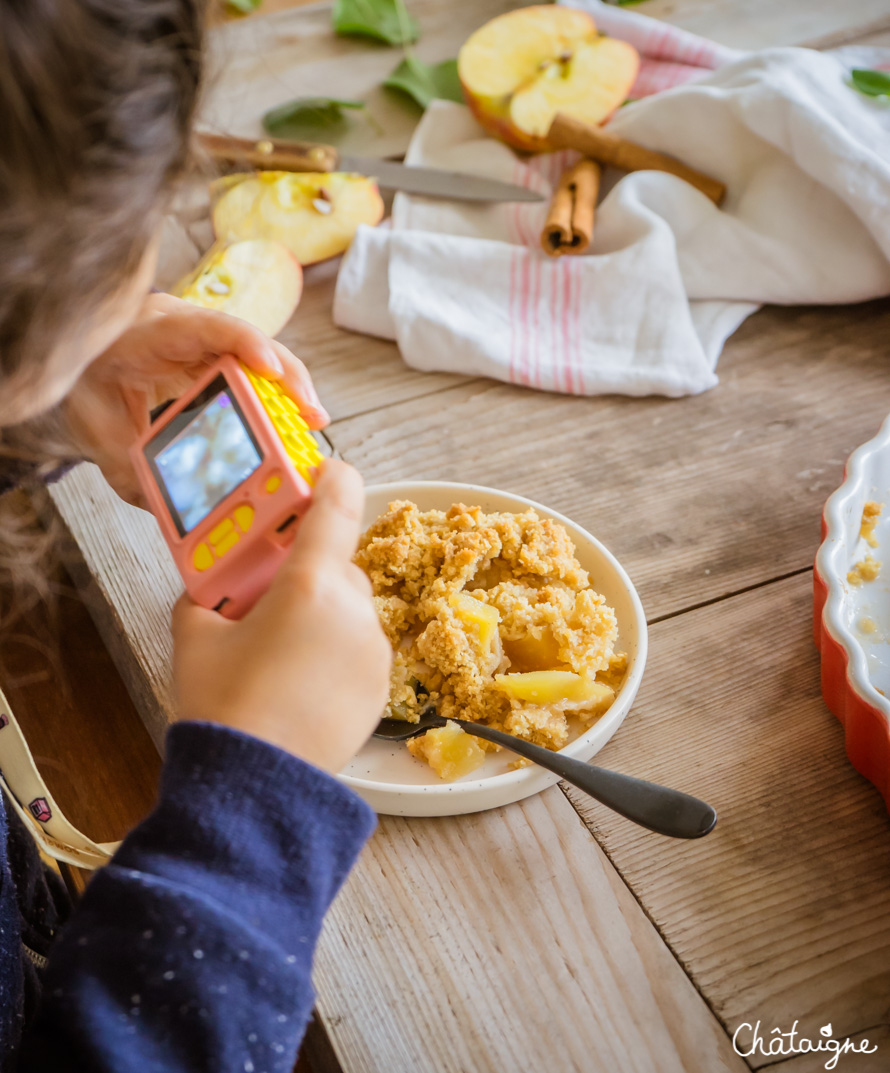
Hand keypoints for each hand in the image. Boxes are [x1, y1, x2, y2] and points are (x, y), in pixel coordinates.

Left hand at [64, 292, 328, 504]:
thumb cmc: (83, 387)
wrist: (74, 367)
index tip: (272, 371)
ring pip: (256, 354)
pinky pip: (250, 370)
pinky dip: (273, 395)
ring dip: (287, 388)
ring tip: (310, 421)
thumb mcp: (96, 429)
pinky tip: (290, 421)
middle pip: (247, 340)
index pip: (206, 327)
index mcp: (151, 332)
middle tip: (312, 415)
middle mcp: (184, 325)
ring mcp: (202, 338)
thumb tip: (165, 505)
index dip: (245, 344)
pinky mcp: (213, 355)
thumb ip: (128, 467)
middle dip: (285, 376)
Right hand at [171, 460, 391, 773]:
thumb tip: (211, 583)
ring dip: (322, 613)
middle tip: (267, 597)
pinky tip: (301, 681)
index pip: (338, 503)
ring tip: (279, 652)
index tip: (323, 471)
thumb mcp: (194, 636)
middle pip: (336, 565)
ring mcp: (373, 650)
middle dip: (305, 571)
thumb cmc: (223, 707)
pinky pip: (360, 648)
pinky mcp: (381, 686)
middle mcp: (352, 609)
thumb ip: (206, 594)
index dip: (332, 478)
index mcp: (309, 584)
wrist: (256, 786)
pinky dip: (337, 650)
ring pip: (349, 608)